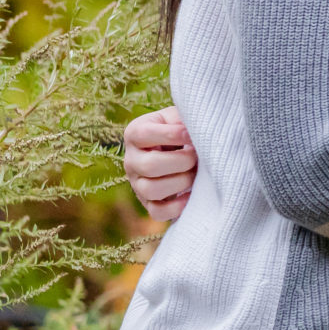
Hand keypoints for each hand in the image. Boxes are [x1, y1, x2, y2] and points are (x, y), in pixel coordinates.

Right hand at [123, 106, 196, 221]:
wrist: (182, 150)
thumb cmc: (182, 129)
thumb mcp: (179, 117)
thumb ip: (184, 118)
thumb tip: (196, 130)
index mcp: (135, 133)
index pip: (144, 134)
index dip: (172, 135)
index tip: (191, 135)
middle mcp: (131, 159)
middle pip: (150, 165)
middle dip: (182, 161)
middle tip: (197, 157)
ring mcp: (137, 183)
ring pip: (151, 190)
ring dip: (181, 182)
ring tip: (195, 173)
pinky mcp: (147, 203)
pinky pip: (157, 212)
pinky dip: (177, 206)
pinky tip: (192, 193)